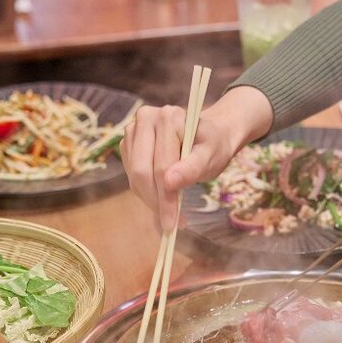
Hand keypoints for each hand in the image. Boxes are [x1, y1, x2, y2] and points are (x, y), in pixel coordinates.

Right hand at [120, 86, 272, 230]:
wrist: (208, 136)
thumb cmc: (212, 146)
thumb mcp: (211, 157)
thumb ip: (191, 169)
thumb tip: (169, 182)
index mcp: (168, 118)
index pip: (161, 166)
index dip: (166, 198)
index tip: (173, 223)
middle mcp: (146, 118)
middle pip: (142, 171)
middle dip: (156, 201)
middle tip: (169, 224)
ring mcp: (133, 130)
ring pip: (134, 176)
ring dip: (150, 199)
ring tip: (170, 211)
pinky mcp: (128, 144)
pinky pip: (131, 175)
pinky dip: (145, 192)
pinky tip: (162, 197)